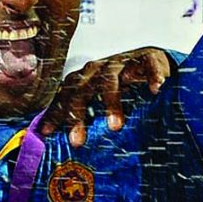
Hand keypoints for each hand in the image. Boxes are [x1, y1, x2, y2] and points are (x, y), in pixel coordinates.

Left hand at [39, 47, 170, 145]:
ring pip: (111, 79)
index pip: (65, 94)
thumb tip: (62, 143)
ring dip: (111, 102)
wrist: (148, 60)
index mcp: (84, 79)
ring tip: (115, 126)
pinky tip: (155, 89)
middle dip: (77, 114)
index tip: (47, 134)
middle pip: (82, 89)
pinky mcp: (147, 58)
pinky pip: (147, 65)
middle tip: (77, 140)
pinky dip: (152, 76)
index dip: (55, 113)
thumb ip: (83, 116)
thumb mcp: (99, 99)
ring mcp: (122, 63)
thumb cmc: (119, 84)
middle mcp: (99, 69)